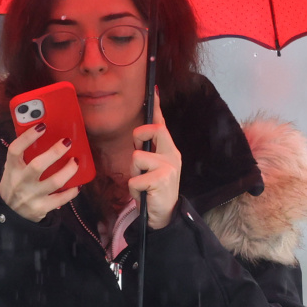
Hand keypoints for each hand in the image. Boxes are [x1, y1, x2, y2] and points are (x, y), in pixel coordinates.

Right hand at [0, 124, 81, 222]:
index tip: (42, 126)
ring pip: (54, 182)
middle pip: (37, 165)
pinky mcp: (40, 208)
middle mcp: (20, 182)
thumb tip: (46, 134)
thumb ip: (24, 154)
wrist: (8, 212)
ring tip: (76, 162)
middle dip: (55, 152)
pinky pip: (61, 199)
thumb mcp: (13, 168)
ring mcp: (31, 196)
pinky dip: (71, 191)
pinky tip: (77, 184)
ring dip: (69, 170)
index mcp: (12, 168)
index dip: (27, 137)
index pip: (15, 150)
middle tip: (67, 142)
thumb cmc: (15, 182)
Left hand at [129, 103, 181, 229]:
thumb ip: (148, 152)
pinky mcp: (162, 179)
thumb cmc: (154, 191)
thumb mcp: (153, 169)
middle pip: (154, 130)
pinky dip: (134, 189)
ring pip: (137, 158)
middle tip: (139, 156)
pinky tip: (144, 195)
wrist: (164, 216)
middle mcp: (173, 155)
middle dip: (139, 137)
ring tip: (143, 185)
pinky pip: (135, 178)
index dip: (156, 106)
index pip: (162, 124)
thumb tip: (138, 137)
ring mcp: (169, 166)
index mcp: (169, 150)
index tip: (153, 90)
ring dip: (134, 174)